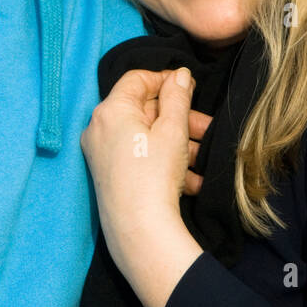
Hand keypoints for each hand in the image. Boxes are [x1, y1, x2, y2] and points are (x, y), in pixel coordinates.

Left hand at [80, 67, 203, 306]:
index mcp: (111, 110)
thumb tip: (179, 75)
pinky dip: (163, 161)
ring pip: (145, 136)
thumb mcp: (173, 129)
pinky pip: (138, 157)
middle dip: (179, 118)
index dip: (165, 79)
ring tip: (203, 158)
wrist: (140, 231)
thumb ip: (178, 97)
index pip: (137, 79)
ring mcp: (101, 153)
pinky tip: (192, 180)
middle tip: (206, 127)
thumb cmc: (154, 174)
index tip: (189, 87)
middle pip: (143, 110)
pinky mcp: (108, 175)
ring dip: (177, 143)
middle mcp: (99, 128)